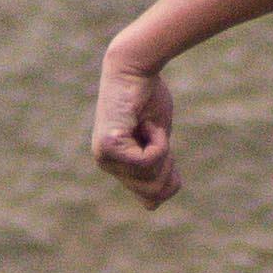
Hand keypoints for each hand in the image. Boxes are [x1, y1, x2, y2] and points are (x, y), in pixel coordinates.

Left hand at [91, 53, 180, 209]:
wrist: (135, 66)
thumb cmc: (149, 96)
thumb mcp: (159, 141)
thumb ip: (154, 170)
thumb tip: (152, 206)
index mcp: (116, 164)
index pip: (151, 197)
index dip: (169, 176)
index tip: (162, 144)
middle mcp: (106, 163)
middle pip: (153, 191)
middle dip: (166, 164)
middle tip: (155, 133)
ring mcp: (104, 156)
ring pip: (150, 176)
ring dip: (162, 150)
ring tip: (148, 125)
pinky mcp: (109, 147)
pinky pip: (147, 161)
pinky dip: (158, 142)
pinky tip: (145, 123)